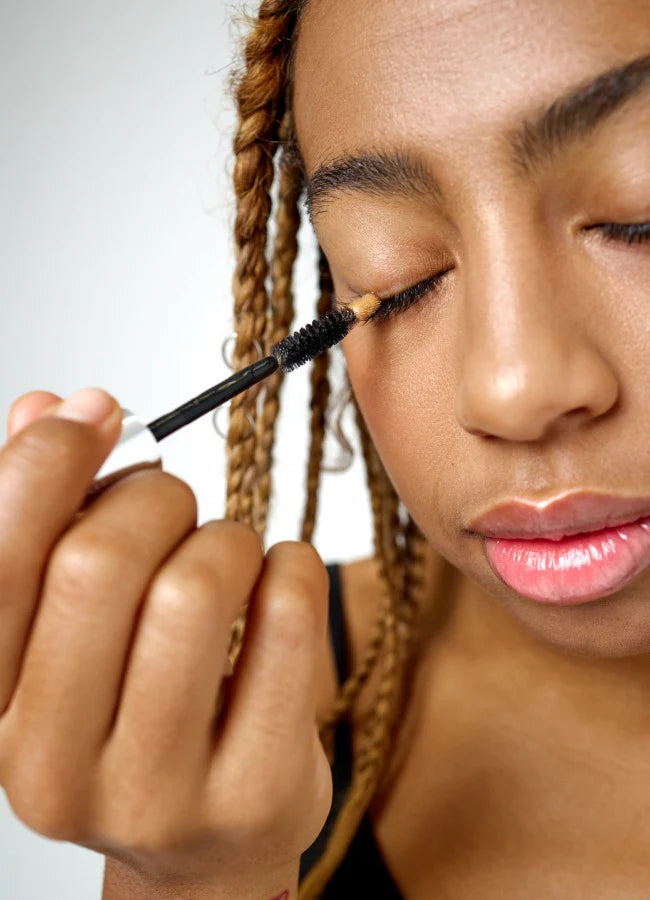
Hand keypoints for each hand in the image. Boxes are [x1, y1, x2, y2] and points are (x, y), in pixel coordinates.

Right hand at [0, 388, 332, 888]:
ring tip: (229, 556)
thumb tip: (43, 406)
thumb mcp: (73, 631)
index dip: (45, 463)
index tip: (98, 411)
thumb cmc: (137, 712)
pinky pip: (285, 623)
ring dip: (225, 538)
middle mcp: (50, 764)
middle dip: (152, 498)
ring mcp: (152, 794)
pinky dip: (292, 567)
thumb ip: (49, 519)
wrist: (205, 841)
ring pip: (194, 590)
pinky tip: (280, 578)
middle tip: (176, 503)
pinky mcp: (249, 795)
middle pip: (97, 564)